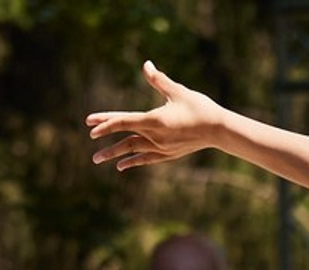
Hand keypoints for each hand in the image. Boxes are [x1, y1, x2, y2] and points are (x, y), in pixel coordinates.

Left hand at [88, 62, 222, 170]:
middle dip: (106, 139)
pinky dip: (133, 160)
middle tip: (91, 144)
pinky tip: (121, 165)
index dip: (106, 122)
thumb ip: (158, 80)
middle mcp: (156, 137)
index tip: (90, 125)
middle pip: (126, 138)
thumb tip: (146, 65)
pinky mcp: (169, 153)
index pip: (124, 122)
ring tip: (98, 158)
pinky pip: (147, 158)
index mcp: (155, 121)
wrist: (219, 130)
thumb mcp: (177, 91)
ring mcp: (163, 148)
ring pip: (134, 150)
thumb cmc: (199, 107)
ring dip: (116, 154)